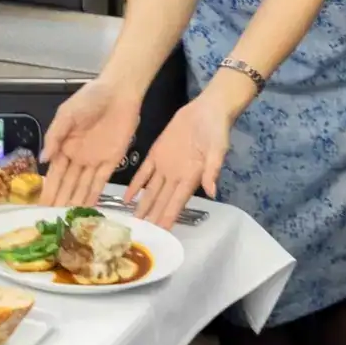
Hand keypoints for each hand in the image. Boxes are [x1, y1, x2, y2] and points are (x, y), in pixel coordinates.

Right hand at [40, 78, 142, 208]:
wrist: (119, 92)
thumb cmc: (90, 98)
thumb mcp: (66, 114)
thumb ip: (54, 136)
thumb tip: (43, 159)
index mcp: (64, 146)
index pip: (54, 174)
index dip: (48, 190)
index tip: (40, 207)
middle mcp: (78, 157)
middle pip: (68, 184)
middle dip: (60, 201)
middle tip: (52, 221)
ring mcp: (95, 161)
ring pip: (83, 186)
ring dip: (76, 202)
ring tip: (68, 221)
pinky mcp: (112, 161)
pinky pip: (102, 182)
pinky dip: (95, 195)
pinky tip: (88, 209)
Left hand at [126, 94, 231, 227]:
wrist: (208, 109)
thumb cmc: (216, 130)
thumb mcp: (218, 149)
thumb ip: (212, 170)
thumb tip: (212, 192)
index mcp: (191, 178)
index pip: (176, 203)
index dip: (168, 218)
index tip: (160, 234)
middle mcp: (176, 176)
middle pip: (161, 202)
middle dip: (153, 219)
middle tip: (141, 235)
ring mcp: (165, 166)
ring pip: (151, 191)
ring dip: (143, 206)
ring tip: (133, 222)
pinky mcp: (157, 153)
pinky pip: (144, 172)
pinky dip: (136, 185)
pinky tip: (127, 198)